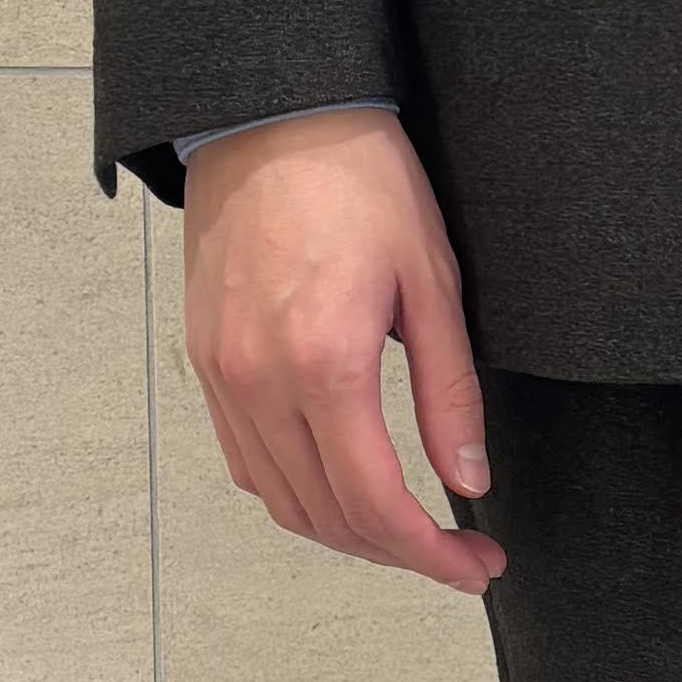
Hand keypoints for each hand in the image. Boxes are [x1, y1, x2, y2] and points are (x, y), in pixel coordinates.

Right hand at [179, 111, 502, 594]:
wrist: (270, 115)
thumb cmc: (359, 181)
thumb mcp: (433, 283)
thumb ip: (449, 393)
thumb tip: (469, 481)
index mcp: (324, 363)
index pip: (376, 505)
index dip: (432, 555)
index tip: (477, 566)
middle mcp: (259, 381)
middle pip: (327, 517)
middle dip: (399, 552)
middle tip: (460, 553)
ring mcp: (222, 376)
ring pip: (281, 501)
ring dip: (347, 531)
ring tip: (408, 528)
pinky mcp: (204, 362)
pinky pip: (246, 461)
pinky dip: (296, 492)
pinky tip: (342, 484)